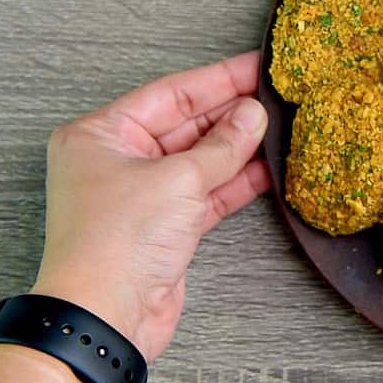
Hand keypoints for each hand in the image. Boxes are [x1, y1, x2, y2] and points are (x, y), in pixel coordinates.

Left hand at [31, 51, 270, 362]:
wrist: (105, 316)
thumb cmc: (117, 242)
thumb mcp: (178, 179)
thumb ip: (222, 145)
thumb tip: (252, 114)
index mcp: (101, 134)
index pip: (170, 93)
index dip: (218, 79)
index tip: (256, 66)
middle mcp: (118, 159)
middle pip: (186, 124)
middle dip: (232, 113)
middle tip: (277, 96)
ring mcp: (143, 193)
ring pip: (201, 158)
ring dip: (240, 147)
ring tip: (281, 127)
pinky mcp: (166, 225)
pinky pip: (207, 191)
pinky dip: (237, 180)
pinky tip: (270, 166)